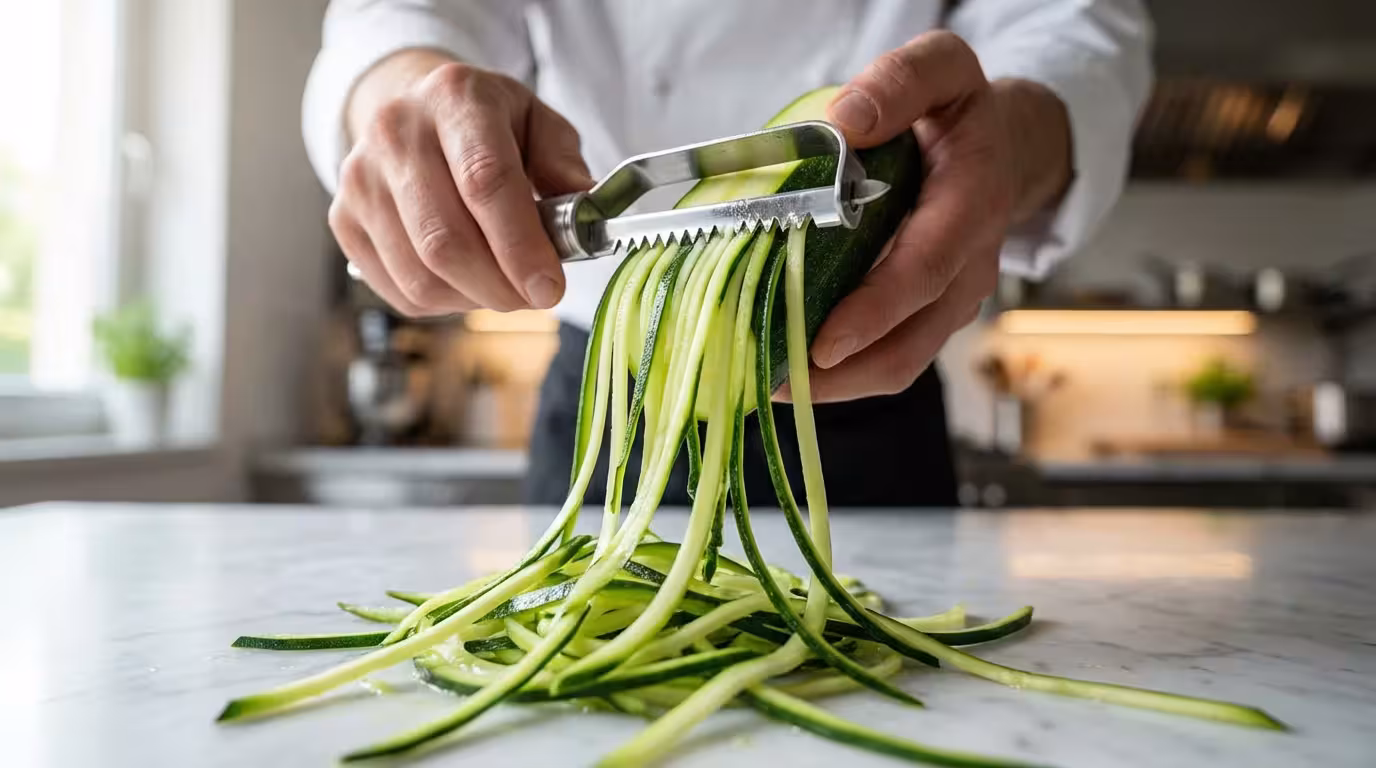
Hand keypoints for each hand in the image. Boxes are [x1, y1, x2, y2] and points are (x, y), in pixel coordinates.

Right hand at [330, 51, 593, 316]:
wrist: (415, 112)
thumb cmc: (487, 125)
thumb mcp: (538, 122)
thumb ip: (564, 165)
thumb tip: (586, 214)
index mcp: (454, 97)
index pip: (485, 182)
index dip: (520, 245)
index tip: (549, 287)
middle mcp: (396, 133)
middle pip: (446, 239)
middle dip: (500, 286)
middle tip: (534, 297)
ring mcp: (360, 178)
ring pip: (421, 275)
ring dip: (474, 298)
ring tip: (503, 284)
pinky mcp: (344, 220)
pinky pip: (399, 290)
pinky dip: (444, 302)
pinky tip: (466, 281)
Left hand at [782, 31, 1070, 402]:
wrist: (1005, 147)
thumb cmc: (961, 112)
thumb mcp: (943, 68)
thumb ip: (901, 82)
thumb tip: (848, 121)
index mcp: (971, 203)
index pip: (924, 270)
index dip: (874, 312)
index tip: (822, 343)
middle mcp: (969, 266)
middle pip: (908, 342)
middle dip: (839, 372)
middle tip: (770, 377)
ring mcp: (951, 300)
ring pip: (898, 364)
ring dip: (834, 385)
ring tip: (768, 380)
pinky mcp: (931, 317)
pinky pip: (891, 358)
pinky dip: (841, 374)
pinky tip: (789, 366)